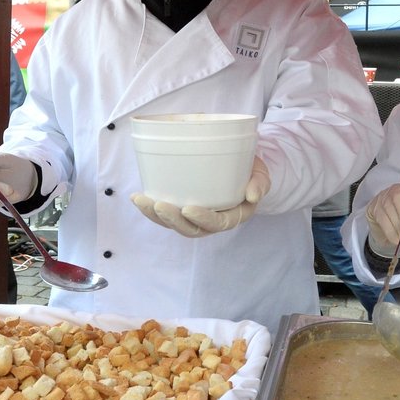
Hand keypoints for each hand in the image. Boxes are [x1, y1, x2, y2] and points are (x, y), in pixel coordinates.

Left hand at [132, 157, 270, 237]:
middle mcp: (212, 221)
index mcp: (233, 216)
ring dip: (156, 216)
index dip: (203, 219)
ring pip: (174, 224)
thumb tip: (252, 195)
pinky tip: (137, 197)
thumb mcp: (261, 174)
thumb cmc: (251, 172)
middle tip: (158, 205)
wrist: (242, 170)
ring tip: (140, 200)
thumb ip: (259, 183)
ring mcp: (196, 217)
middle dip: (172, 220)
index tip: (188, 209)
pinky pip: (167, 214)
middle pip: (190, 229)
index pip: (217, 223)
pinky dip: (151, 208)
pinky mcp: (183, 209)